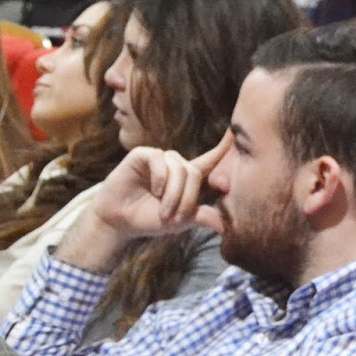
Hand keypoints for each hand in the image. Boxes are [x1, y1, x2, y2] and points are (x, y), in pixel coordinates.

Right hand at [61, 133, 230, 272]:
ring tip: (163, 210)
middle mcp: (177, 165)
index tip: (236, 130)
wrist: (119, 221)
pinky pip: (160, 160)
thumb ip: (200, 217)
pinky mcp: (143, 155)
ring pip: (180, 168)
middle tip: (174, 217)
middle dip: (186, 198)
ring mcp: (160, 159)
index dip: (224, 146)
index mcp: (189, 178)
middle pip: (194, 173)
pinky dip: (161, 177)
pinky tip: (156, 191)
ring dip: (174, 193)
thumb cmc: (149, 219)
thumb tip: (223, 226)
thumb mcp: (179, 222)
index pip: (211, 159)